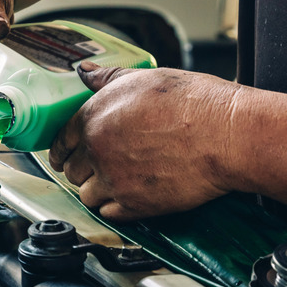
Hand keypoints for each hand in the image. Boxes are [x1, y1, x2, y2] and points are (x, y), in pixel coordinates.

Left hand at [49, 61, 242, 220]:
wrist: (226, 133)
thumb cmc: (193, 102)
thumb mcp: (145, 78)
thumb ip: (107, 78)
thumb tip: (84, 72)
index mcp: (94, 116)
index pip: (61, 140)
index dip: (63, 149)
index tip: (66, 155)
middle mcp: (98, 149)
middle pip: (71, 169)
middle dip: (82, 168)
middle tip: (99, 166)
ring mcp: (114, 180)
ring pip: (86, 195)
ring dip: (97, 190)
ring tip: (116, 181)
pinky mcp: (135, 205)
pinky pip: (108, 214)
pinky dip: (114, 207)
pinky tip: (129, 195)